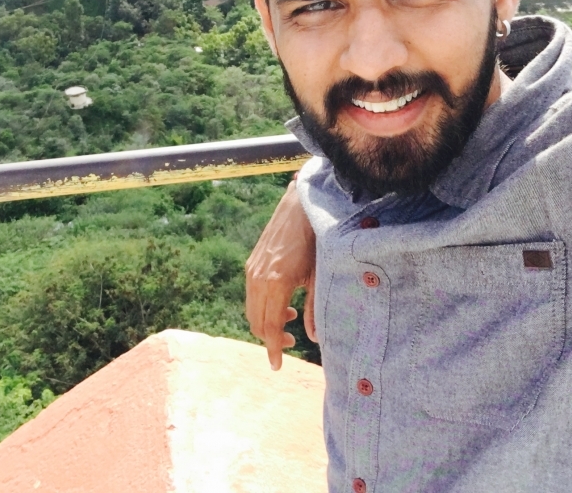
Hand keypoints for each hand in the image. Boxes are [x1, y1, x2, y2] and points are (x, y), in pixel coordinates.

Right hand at [246, 178, 316, 369]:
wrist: (301, 205)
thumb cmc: (317, 238)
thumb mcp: (320, 275)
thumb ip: (315, 308)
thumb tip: (312, 337)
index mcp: (276, 283)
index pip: (269, 326)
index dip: (273, 348)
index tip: (276, 366)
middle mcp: (258, 277)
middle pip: (256, 321)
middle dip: (270, 337)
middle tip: (291, 342)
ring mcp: (252, 269)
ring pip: (251, 309)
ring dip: (266, 321)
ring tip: (290, 321)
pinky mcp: (253, 262)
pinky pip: (252, 294)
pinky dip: (262, 306)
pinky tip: (283, 303)